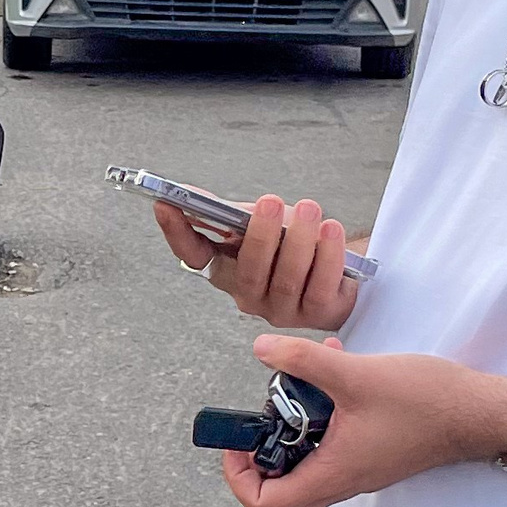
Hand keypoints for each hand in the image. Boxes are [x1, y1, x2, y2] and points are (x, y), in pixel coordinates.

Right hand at [153, 193, 358, 329]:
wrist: (340, 265)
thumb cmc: (292, 242)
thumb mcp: (258, 222)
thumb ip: (227, 212)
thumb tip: (186, 193)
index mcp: (227, 269)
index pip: (193, 256)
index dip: (177, 232)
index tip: (166, 204)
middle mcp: (249, 295)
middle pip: (247, 270)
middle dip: (260, 235)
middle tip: (270, 202)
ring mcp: (281, 309)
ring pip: (286, 278)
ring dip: (299, 240)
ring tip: (310, 209)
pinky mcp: (316, 313)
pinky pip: (319, 286)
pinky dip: (327, 255)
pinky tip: (331, 230)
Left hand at [218, 330, 506, 506]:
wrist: (478, 412)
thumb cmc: (426, 401)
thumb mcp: (357, 375)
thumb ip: (304, 362)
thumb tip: (261, 350)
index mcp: (334, 474)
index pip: (268, 506)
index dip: (240, 480)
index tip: (240, 442)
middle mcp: (343, 481)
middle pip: (280, 497)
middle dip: (257, 461)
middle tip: (256, 425)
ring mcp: (358, 469)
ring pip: (304, 468)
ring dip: (289, 430)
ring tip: (292, 387)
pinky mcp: (371, 452)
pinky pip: (329, 446)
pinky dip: (317, 416)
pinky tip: (328, 370)